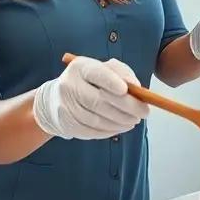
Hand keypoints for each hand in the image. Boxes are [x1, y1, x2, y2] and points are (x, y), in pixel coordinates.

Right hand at [33, 56, 149, 139]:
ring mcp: (66, 107)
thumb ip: (122, 74)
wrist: (55, 99)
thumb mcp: (104, 70)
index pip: (97, 73)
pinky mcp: (67, 124)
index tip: (128, 90)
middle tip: (144, 112)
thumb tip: (136, 87)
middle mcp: (69, 85)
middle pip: (99, 100)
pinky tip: (121, 127)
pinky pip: (92, 131)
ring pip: (97, 119)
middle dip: (126, 107)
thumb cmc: (88, 82)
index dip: (112, 82)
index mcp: (80, 68)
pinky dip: (110, 131)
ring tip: (134, 120)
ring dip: (121, 122)